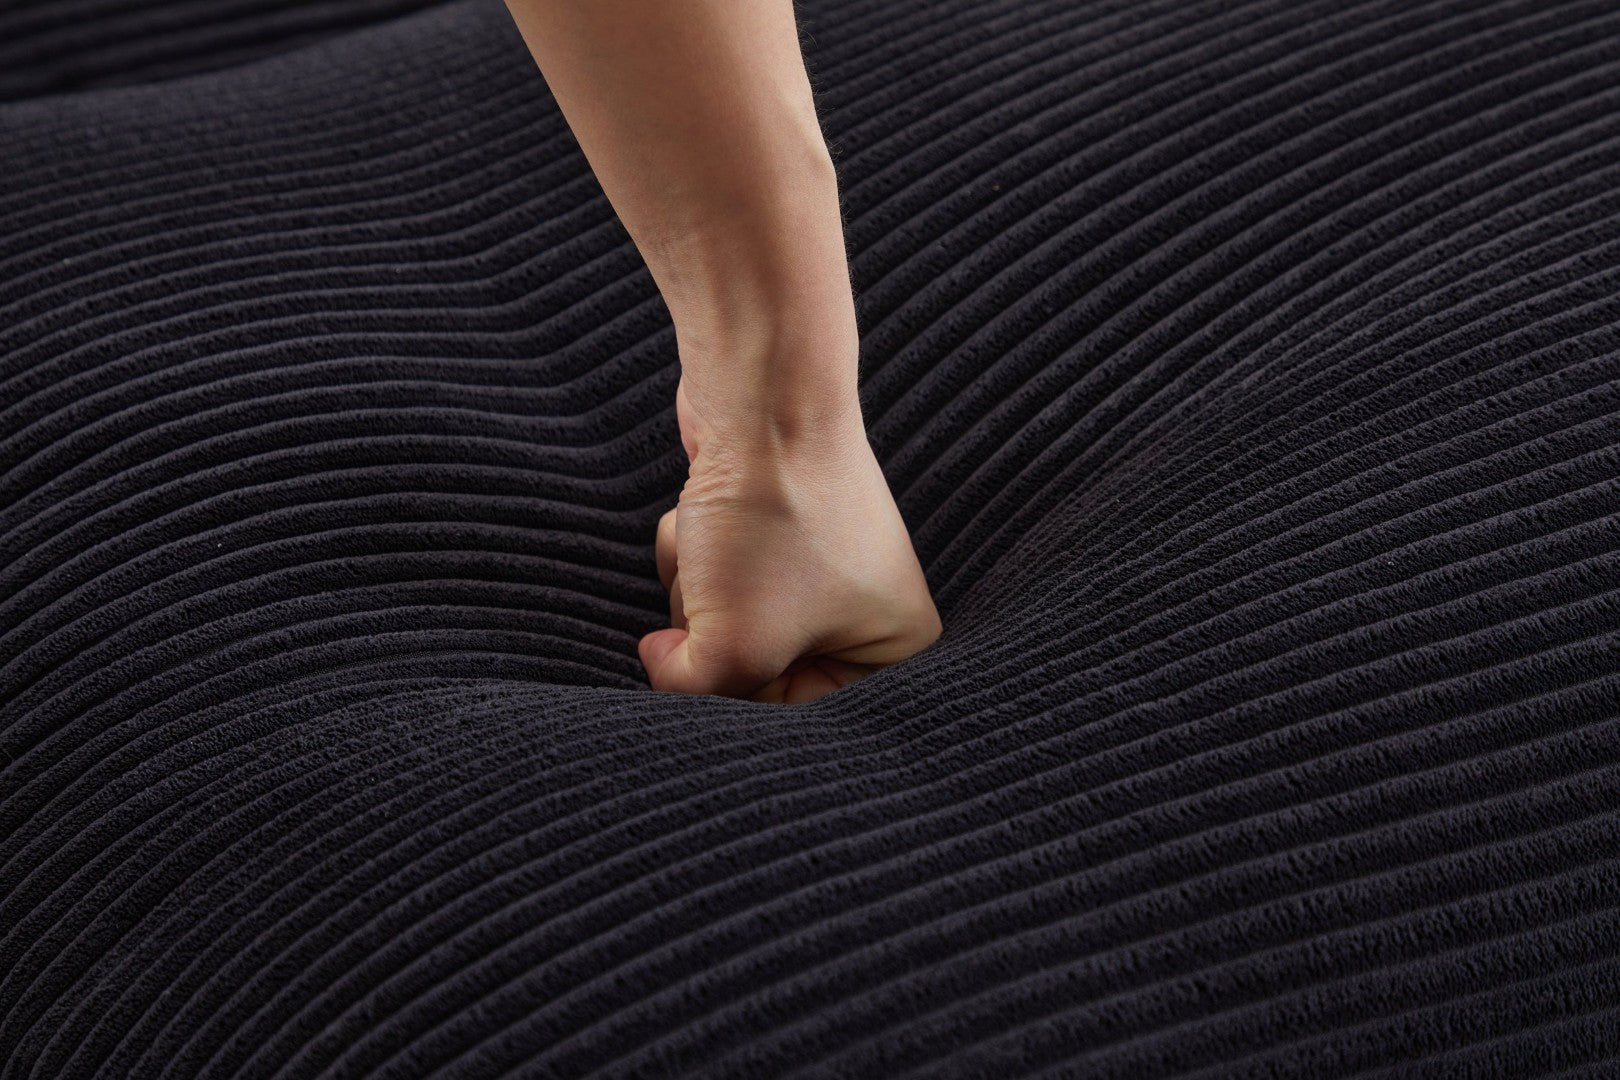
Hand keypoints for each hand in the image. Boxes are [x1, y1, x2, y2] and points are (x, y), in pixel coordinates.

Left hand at [638, 374, 942, 702]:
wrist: (761, 394)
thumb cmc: (775, 520)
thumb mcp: (736, 645)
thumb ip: (693, 693)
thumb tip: (662, 665)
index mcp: (898, 647)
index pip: (804, 717)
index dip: (745, 698)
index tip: (722, 663)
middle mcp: (864, 608)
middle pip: (758, 673)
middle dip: (718, 633)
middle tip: (726, 594)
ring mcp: (814, 564)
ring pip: (724, 623)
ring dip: (697, 591)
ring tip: (719, 548)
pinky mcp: (767, 527)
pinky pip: (711, 575)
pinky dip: (694, 551)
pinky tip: (704, 516)